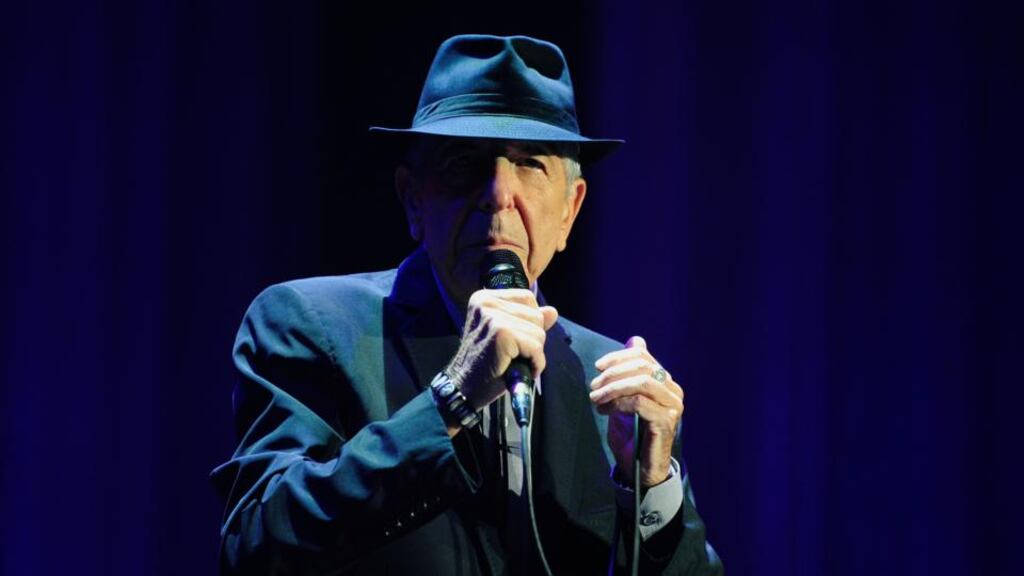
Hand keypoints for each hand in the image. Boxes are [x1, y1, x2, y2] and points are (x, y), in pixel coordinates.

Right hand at [446, 288, 558, 416]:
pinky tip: (520, 370)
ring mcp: (493, 317)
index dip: (529, 322)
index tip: (513, 340)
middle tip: (511, 354)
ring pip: (539, 332)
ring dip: (533, 353)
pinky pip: (536, 347)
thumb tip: (552, 311)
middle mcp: (486, 303)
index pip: (527, 298)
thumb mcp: (506, 336)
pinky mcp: (501, 334)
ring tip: (513, 362)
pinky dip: (535, 363)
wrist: (464, 388)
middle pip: (536, 315)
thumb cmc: (484, 363)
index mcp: (484, 298)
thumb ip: (528, 320)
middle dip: (532, 338)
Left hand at [589, 336, 683, 487]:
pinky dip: (617, 403)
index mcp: (665, 382)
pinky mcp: (666, 421)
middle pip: (642, 366)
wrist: (641, 470)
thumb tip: (635, 340)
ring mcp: (673, 406)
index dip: (619, 357)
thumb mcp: (626, 398)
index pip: (643, 356)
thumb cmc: (632, 435)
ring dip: (613, 387)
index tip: (598, 366)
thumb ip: (629, 373)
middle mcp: (673, 391)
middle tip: (593, 386)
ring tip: (595, 398)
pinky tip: (605, 411)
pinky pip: (639, 402)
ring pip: (642, 382)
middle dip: (613, 373)